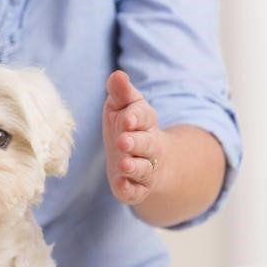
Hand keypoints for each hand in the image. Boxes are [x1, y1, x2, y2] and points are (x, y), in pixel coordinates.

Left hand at [103, 71, 165, 204]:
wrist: (146, 159)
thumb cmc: (129, 128)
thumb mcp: (123, 107)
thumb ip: (121, 93)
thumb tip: (117, 75)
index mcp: (145, 123)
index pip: (143, 117)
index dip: (135, 117)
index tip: (126, 117)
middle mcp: (149, 146)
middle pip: (146, 144)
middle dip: (136, 143)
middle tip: (123, 141)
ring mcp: (145, 169)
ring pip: (143, 169)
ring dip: (134, 167)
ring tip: (123, 164)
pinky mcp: (137, 188)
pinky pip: (135, 191)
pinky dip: (130, 189)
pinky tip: (121, 185)